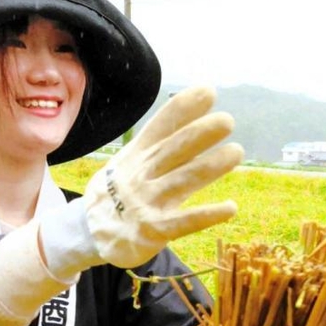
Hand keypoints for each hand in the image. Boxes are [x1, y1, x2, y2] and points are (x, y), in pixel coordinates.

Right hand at [39, 86, 242, 277]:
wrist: (88, 233)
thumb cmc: (116, 193)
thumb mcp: (127, 163)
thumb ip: (156, 147)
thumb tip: (195, 126)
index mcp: (137, 155)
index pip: (160, 126)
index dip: (183, 108)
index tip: (208, 92)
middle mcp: (142, 174)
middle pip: (174, 149)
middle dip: (200, 133)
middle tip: (227, 120)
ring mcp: (147, 202)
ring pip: (183, 180)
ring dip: (211, 166)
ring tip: (236, 152)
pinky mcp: (153, 231)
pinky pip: (184, 222)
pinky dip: (207, 214)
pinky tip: (230, 208)